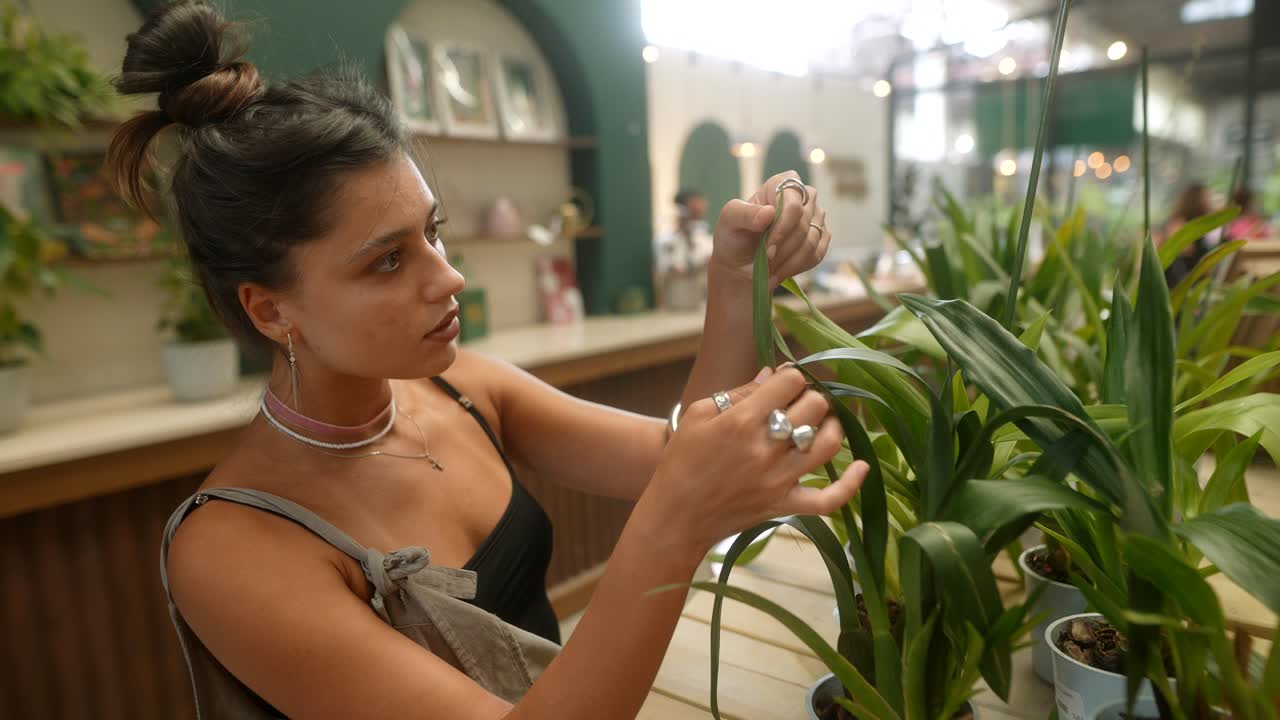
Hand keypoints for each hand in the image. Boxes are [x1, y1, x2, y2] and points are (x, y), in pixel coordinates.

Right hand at [643, 367, 868, 555]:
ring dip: (832, 425)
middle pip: (814, 407)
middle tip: (799, 402)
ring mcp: (778, 479)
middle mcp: (765, 448)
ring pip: (828, 443)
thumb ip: (738, 393)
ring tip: (823, 421)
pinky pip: (829, 499)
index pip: (789, 382)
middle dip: (811, 397)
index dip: (791, 376)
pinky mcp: (784, 505)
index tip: (785, 382)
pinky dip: (851, 484)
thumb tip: (772, 375)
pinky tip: (862, 467)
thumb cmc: (681, 461)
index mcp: (742, 421)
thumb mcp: (698, 415)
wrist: (674, 516)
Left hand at [709, 171, 831, 287]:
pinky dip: (795, 267)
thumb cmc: (734, 237)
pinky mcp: (821, 237)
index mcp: (781, 184)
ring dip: (787, 262)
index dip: (782, 230)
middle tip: (764, 263)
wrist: (740, 262)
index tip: (767, 249)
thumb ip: (744, 214)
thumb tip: (769, 212)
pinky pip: (816, 255)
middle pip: (803, 225)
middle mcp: (803, 197)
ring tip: (768, 269)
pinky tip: (779, 271)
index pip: (793, 206)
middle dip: (782, 249)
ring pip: (811, 243)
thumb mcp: (729, 222)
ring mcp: (815, 217)